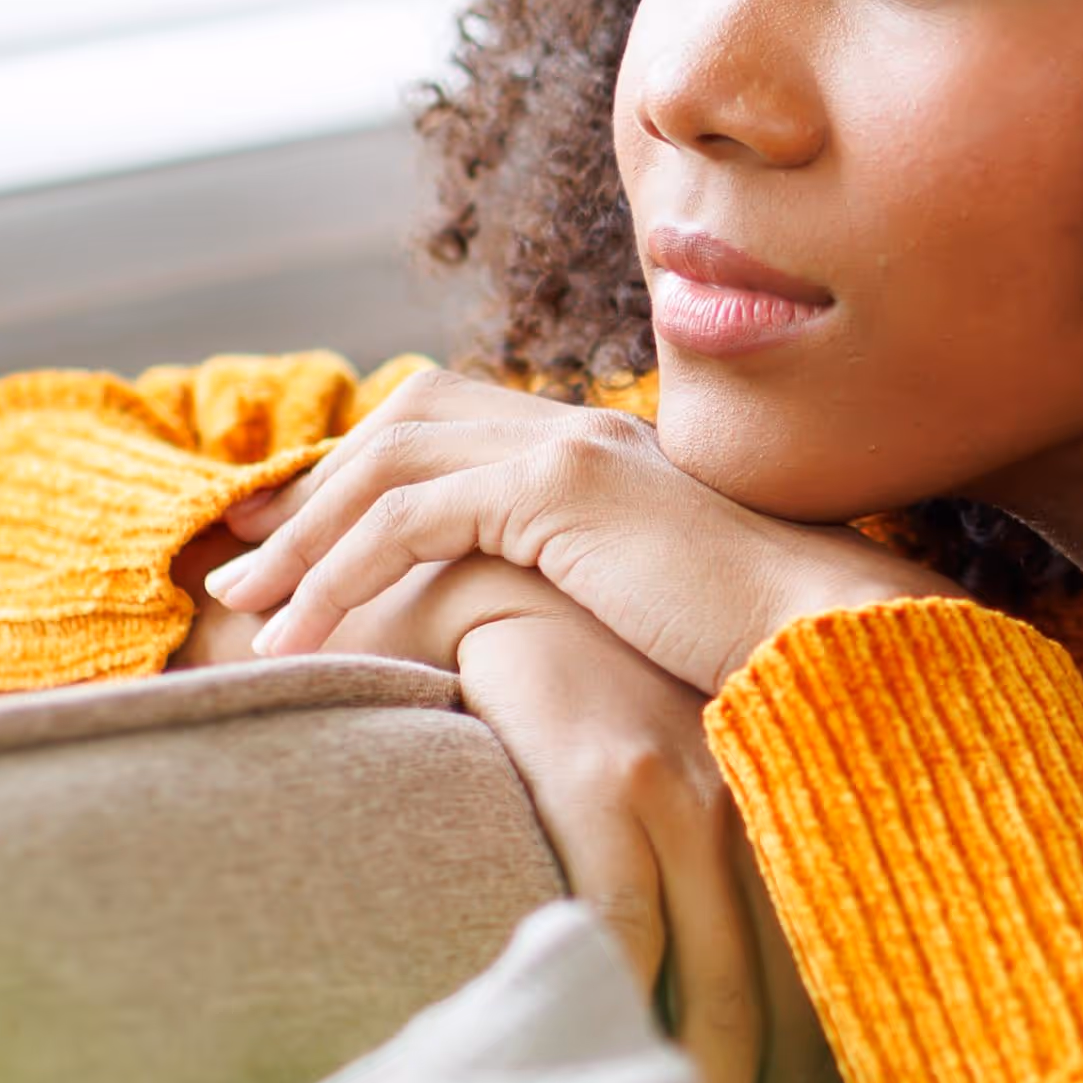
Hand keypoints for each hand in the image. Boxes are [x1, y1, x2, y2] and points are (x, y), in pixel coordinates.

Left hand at [200, 368, 941, 693]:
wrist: (840, 645)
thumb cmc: (766, 656)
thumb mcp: (657, 616)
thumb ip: (592, 602)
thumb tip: (536, 654)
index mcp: (606, 449)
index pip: (453, 429)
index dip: (362, 478)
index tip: (293, 538)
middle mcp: (583, 427)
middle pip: (406, 426)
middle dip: (312, 493)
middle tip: (241, 562)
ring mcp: (572, 447)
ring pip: (389, 470)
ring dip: (305, 542)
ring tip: (247, 613)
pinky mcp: (561, 489)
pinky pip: (410, 520)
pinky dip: (340, 575)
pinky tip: (304, 637)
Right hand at [432, 597, 797, 1082]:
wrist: (511, 577)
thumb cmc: (594, 717)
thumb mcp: (682, 815)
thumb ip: (717, 932)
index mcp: (812, 849)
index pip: (845, 1030)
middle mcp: (784, 825)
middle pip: (800, 1039)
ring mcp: (707, 795)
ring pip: (717, 1004)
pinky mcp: (617, 768)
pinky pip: (623, 927)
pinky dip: (616, 1023)